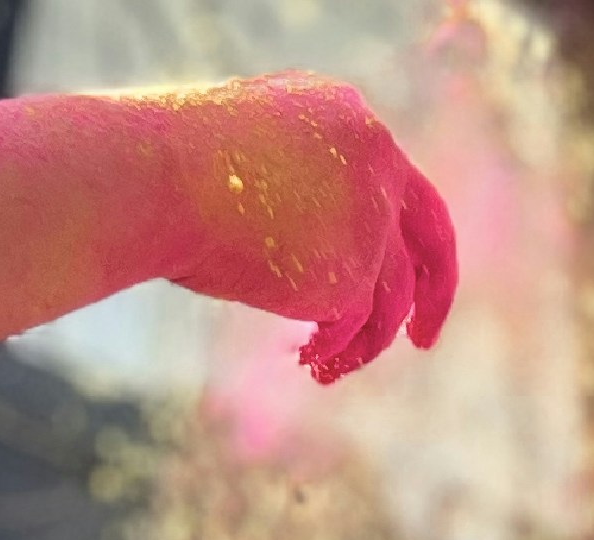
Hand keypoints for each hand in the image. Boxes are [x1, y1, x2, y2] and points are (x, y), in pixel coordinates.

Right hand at [139, 74, 458, 381]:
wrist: (158, 178)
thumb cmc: (175, 170)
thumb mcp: (251, 160)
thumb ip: (299, 190)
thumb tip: (313, 251)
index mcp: (347, 118)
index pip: (399, 182)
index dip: (400, 236)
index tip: (402, 275)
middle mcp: (374, 158)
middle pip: (431, 234)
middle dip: (434, 294)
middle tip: (422, 338)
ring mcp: (370, 214)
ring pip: (392, 297)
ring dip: (365, 342)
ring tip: (325, 367)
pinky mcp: (352, 269)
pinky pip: (355, 324)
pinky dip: (335, 349)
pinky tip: (308, 362)